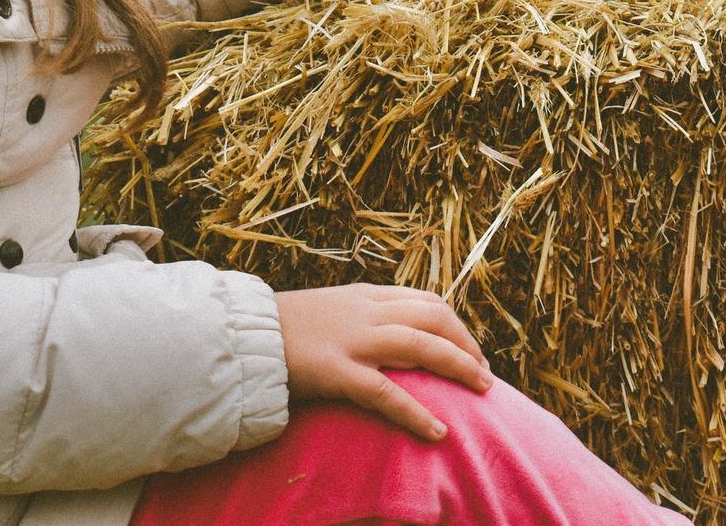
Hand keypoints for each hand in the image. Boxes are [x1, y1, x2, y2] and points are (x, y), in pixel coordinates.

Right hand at [274, 284, 493, 440]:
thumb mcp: (329, 309)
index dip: (455, 324)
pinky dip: (417, 413)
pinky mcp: (337, 371)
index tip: (469, 347)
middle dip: (467, 343)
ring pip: (422, 345)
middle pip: (434, 318)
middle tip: (484, 373)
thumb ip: (360, 315)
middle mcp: (366, 311)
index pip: (426, 300)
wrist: (242, 335)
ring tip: (482, 390)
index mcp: (365, 295)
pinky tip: (438, 432)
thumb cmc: (282, 328)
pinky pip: (387, 393)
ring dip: (459, 366)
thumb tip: (389, 332)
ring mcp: (353, 339)